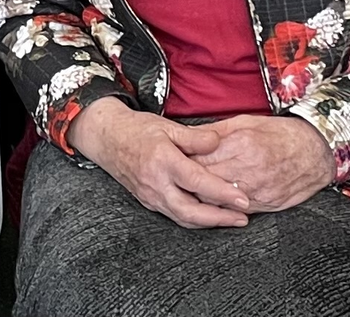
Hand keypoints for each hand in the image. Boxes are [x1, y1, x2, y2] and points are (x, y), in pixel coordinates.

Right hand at [65, 99, 250, 228]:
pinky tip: (210, 215)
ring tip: (233, 220)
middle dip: (219, 218)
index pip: (197, 182)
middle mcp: (155, 183)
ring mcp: (150, 195)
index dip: (222, 192)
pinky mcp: (148, 201)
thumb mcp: (167, 126)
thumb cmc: (137, 130)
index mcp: (162, 161)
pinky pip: (175, 215)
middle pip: (190, 211)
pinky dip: (195, 218)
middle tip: (243, 217)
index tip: (243, 198)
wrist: (106, 139)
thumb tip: (218, 142)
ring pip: (183, 218)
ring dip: (209, 222)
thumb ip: (195, 137)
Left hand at [190, 115, 335, 213]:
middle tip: (176, 179)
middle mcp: (249, 169)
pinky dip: (223, 207)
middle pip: (206, 181)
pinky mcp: (267, 203)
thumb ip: (215, 131)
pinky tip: (215, 200)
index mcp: (241, 144)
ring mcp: (259, 189)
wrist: (318, 152)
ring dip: (203, 197)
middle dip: (189, 181)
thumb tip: (187, 135)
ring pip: (218, 200)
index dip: (183, 161)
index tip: (173, 161)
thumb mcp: (246, 121)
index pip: (200, 158)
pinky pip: (237, 210)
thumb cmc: (282, 133)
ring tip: (191, 191)